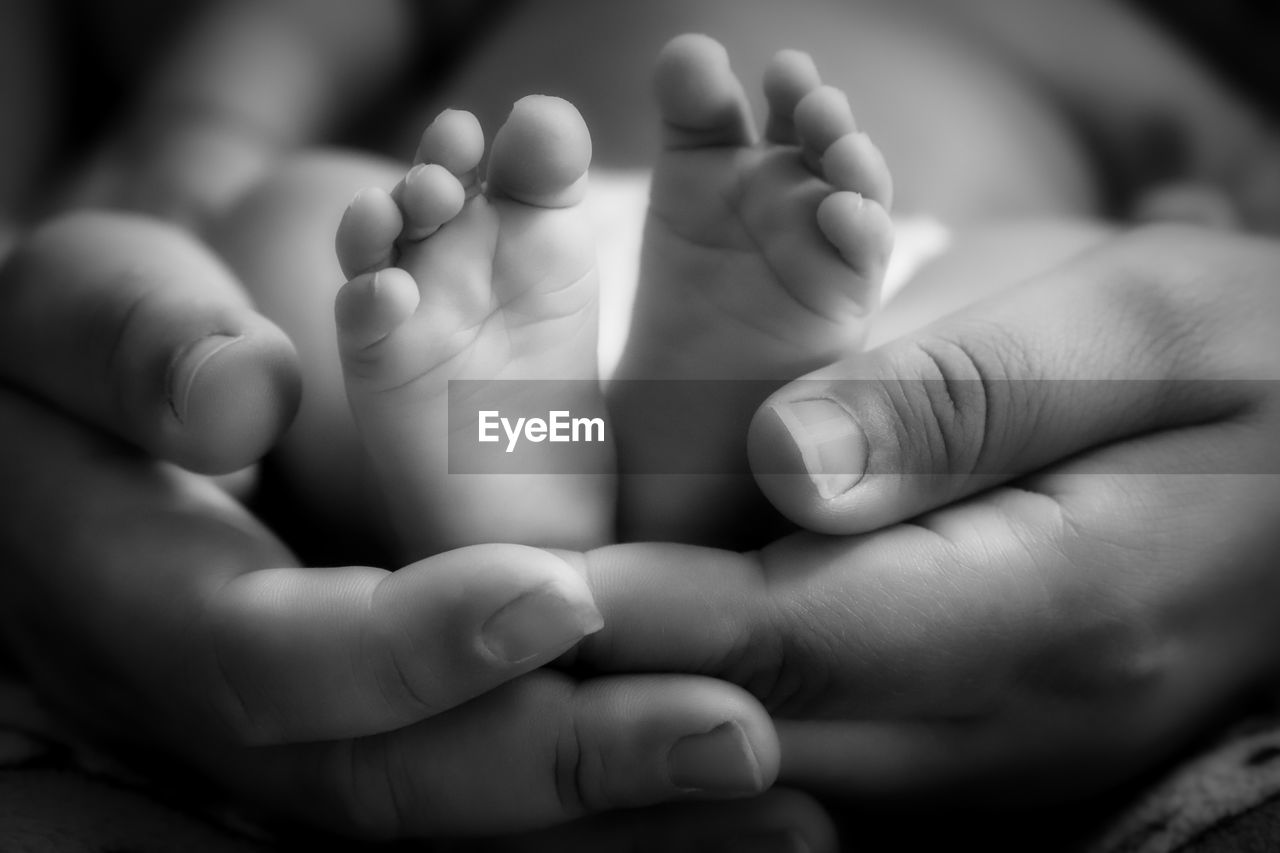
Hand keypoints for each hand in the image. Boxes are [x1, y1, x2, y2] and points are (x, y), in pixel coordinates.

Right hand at [0, 213, 778, 836]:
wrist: (105, 421)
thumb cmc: (91, 346)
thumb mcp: (80, 309)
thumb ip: (129, 344)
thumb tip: (235, 395)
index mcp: (156, 605)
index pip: (286, 662)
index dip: (418, 645)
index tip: (565, 600)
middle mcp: (257, 702)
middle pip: (406, 779)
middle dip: (574, 768)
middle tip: (742, 744)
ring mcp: (332, 722)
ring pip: (473, 804)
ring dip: (630, 817)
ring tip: (794, 817)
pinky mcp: (398, 708)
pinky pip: (503, 765)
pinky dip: (618, 796)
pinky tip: (745, 797)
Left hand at [571, 225, 1279, 800]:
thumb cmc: (1249, 369)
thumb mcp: (1128, 330)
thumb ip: (958, 400)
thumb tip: (780, 457)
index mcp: (1056, 611)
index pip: (792, 634)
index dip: (638, 610)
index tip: (507, 579)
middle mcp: (1014, 722)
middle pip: (763, 722)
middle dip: (612, 678)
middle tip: (476, 612)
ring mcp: (996, 752)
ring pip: (777, 755)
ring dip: (649, 699)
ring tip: (525, 627)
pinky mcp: (977, 741)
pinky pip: (824, 743)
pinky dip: (723, 696)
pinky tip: (652, 634)